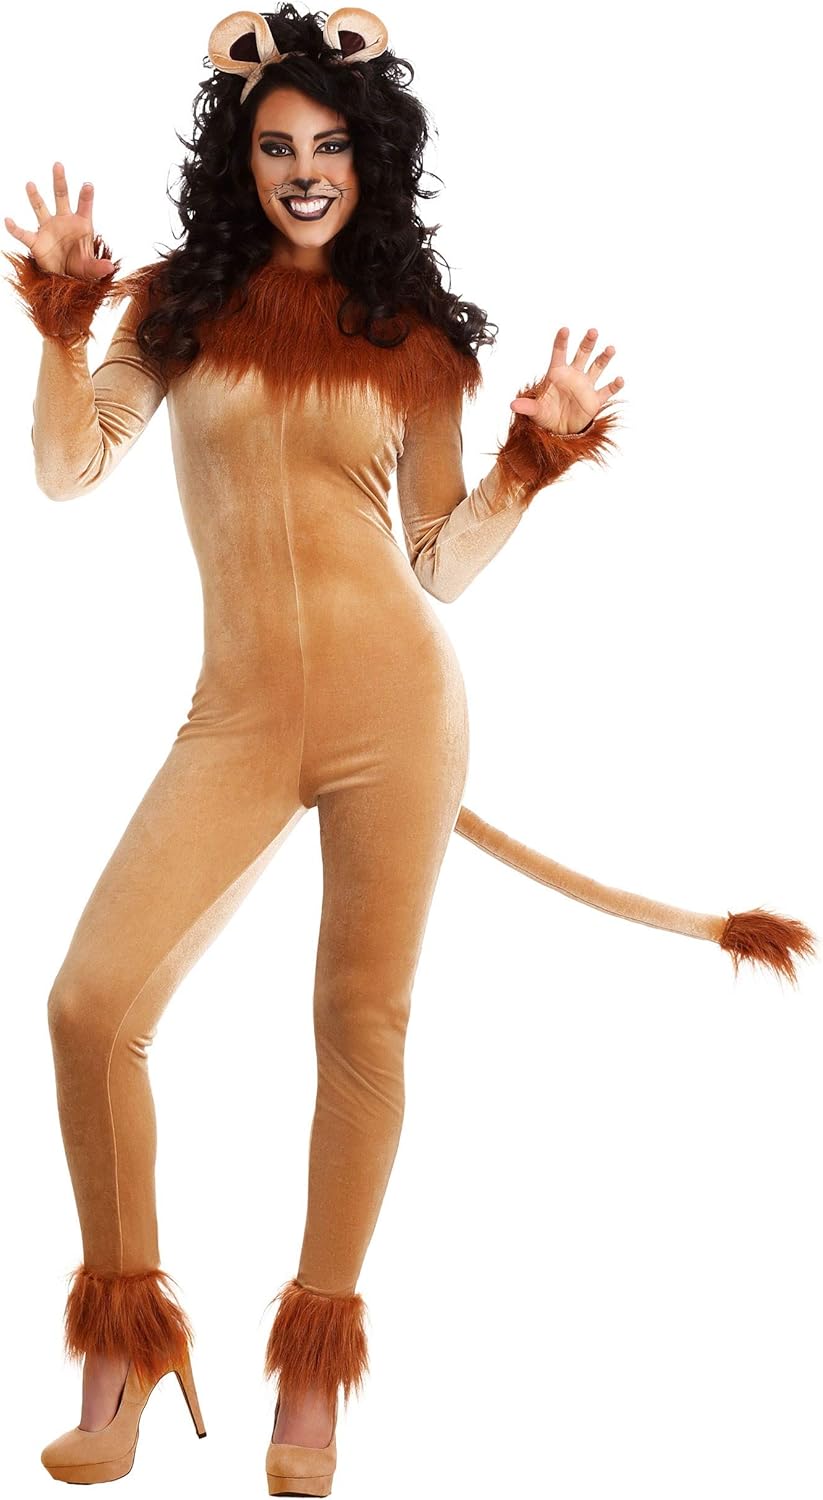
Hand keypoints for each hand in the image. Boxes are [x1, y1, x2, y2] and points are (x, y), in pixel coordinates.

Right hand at [4, 162, 114, 280]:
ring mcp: (49, 228)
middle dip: (60, 181)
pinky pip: (23, 234)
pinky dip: (15, 228)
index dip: (86, 196)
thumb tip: (109, 267)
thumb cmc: (80, 268)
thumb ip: (99, 267)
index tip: (88, 185)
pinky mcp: (36, 241)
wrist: (65, 278)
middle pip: (61, 196)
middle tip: (58, 165)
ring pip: (41, 207)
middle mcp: (64, 221)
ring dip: (35, 197)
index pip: (84, 206)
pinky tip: (8, 221)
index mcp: (81, 224)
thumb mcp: (91, 269)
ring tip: (30, 184)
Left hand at [510, 326, 624, 434]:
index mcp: (557, 373)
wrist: (559, 430)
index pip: (559, 353)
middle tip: (592, 331)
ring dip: (604, 358)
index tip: (564, 329)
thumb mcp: (535, 411)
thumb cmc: (546, 414)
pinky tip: (619, 379)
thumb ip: (527, 406)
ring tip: (610, 349)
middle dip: (587, 342)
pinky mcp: (594, 400)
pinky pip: (606, 390)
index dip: (561, 341)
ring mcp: (585, 386)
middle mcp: (573, 375)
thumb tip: (512, 405)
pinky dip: (614, 386)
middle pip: (582, 354)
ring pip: (597, 367)